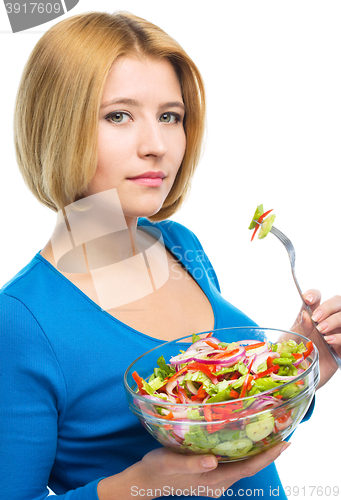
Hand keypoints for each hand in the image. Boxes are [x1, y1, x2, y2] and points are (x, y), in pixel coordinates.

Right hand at [125, 443, 289, 498]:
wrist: (147, 480)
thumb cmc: (158, 469)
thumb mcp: (171, 462)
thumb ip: (191, 463)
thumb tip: (213, 460)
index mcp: (214, 480)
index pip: (248, 468)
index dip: (268, 456)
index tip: (285, 443)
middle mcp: (220, 483)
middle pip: (250, 466)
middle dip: (268, 451)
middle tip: (282, 431)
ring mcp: (216, 480)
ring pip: (243, 464)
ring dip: (257, 450)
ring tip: (268, 432)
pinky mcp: (211, 474)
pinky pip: (234, 463)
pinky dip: (244, 451)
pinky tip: (245, 438)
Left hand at [291, 289, 340, 387]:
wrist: (297, 378)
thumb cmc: (290, 356)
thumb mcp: (289, 342)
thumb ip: (299, 328)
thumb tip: (306, 314)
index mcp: (310, 315)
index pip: (316, 297)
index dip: (314, 294)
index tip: (308, 299)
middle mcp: (325, 321)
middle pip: (337, 301)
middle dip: (329, 306)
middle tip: (317, 318)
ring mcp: (336, 333)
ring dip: (336, 320)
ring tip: (322, 331)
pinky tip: (330, 341)